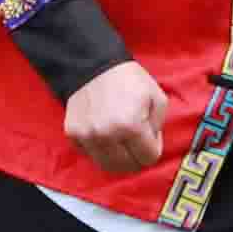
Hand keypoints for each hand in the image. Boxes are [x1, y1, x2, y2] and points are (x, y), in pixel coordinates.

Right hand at [58, 56, 165, 176]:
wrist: (92, 64)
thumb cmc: (127, 79)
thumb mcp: (156, 96)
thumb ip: (159, 125)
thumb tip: (150, 143)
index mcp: (130, 126)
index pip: (148, 158)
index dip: (154, 148)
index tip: (150, 137)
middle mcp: (107, 135)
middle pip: (127, 167)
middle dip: (137, 157)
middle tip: (138, 143)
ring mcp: (88, 136)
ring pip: (107, 166)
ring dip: (119, 158)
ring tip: (122, 143)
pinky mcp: (73, 134)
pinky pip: (90, 155)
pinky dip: (100, 151)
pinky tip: (105, 135)